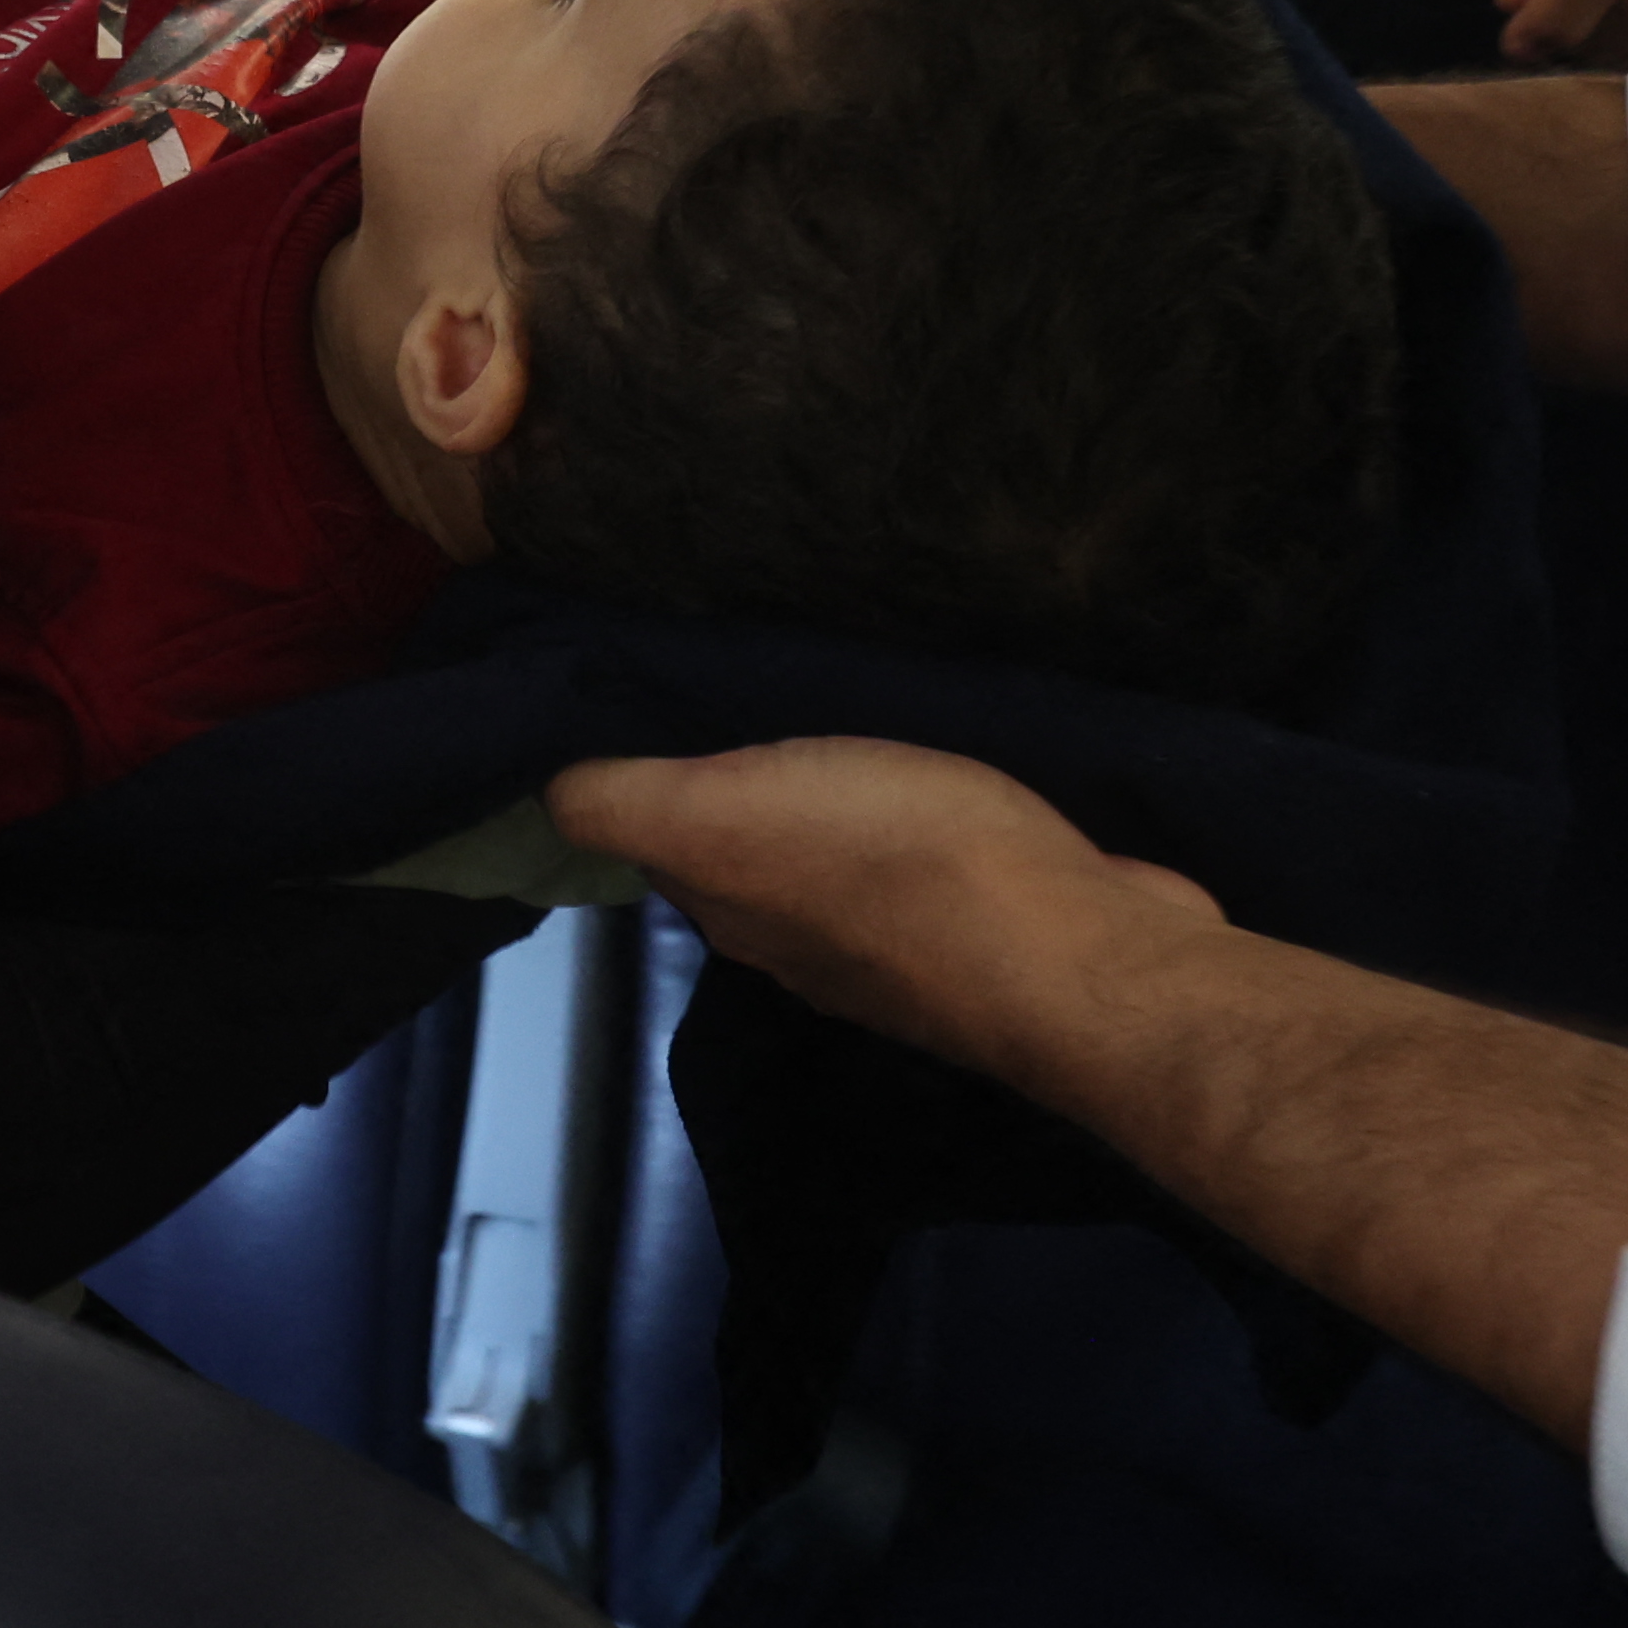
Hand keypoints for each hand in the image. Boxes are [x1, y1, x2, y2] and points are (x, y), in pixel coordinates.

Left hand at [550, 738, 1216, 1086]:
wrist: (1082, 953)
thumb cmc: (898, 866)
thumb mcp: (719, 812)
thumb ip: (624, 802)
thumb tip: (545, 791)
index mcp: (739, 907)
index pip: (668, 839)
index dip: (655, 773)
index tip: (657, 694)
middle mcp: (811, 937)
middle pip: (757, 847)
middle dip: (749, 775)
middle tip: (756, 674)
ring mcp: (912, 939)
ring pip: (849, 848)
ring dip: (844, 788)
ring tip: (851, 699)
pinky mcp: (1002, 916)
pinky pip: (943, 847)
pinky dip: (931, 806)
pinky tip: (945, 758)